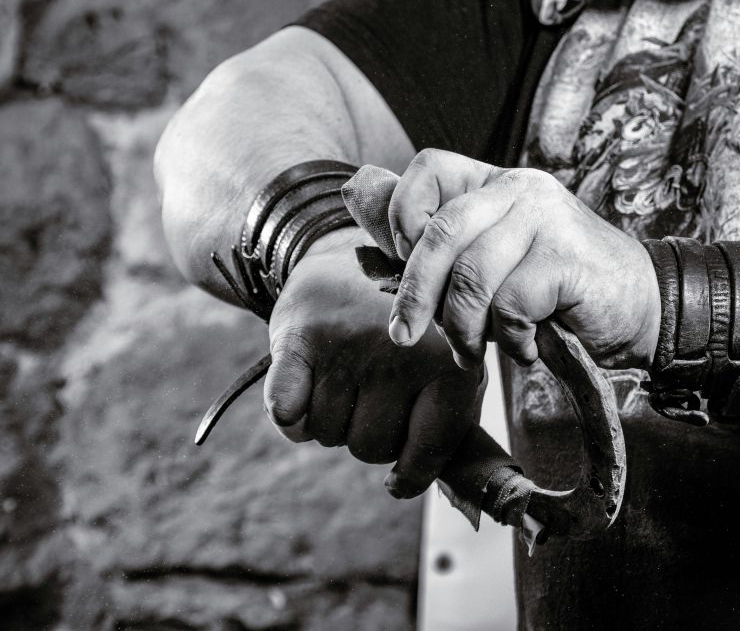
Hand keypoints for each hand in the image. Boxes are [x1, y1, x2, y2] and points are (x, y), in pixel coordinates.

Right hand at [263, 226, 484, 498]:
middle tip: (373, 398)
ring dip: (331, 420)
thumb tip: (440, 488)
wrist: (353, 252)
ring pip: (328, 435)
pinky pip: (287, 414)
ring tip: (346, 378)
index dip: (410, 472)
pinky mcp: (301, 336)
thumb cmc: (412, 328)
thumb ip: (452, 425)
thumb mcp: (451, 363)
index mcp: (451, 364)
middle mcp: (403, 356)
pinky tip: (304, 392)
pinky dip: (291, 417)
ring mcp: (351, 345)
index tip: (400, 475)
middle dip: (369, 436)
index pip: (425, 454)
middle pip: (370, 448)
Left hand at [385, 149, 660, 369]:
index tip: (400, 264)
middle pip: (441, 230)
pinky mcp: (568, 257)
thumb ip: (433, 241)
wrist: (642, 311)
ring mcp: (548, 218)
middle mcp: (520, 188)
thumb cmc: (555, 293)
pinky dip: (511, 339)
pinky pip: (511, 303)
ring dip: (465, 328)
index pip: (428, 168)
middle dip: (415, 292)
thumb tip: (356, 203)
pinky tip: (527, 346)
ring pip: (472, 275)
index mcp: (496, 182)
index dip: (402, 217)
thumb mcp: (488, 264)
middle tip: (404, 337)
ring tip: (474, 352)